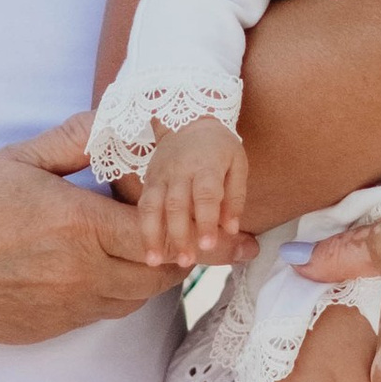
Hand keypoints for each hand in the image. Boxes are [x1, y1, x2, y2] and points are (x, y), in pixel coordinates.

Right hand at [0, 114, 187, 344]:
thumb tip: (114, 120)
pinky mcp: (47, 329)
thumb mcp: (16, 159)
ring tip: (134, 244)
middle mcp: (81, 275)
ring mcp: (65, 308)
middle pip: (160, 274)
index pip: (163, 233)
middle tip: (170, 226)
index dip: (188, 226)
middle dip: (176, 251)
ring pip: (134, 299)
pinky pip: (100, 314)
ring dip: (146, 274)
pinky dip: (113, 292)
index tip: (204, 220)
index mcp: (78, 227)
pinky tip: (95, 268)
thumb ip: (74, 140)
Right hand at [137, 114, 253, 269]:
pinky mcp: (148, 181)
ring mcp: (160, 176)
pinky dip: (142, 229)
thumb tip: (232, 229)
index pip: (206, 195)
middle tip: (186, 261)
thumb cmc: (219, 147)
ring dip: (152, 236)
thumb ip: (236, 197)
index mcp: (206, 165)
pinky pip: (142, 206)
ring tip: (154, 261)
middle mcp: (179, 171)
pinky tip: (147, 250)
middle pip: (176, 205)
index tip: (208, 245)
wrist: (187, 119)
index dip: (207, 220)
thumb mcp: (238, 163)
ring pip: (152, 207)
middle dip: (179, 235)